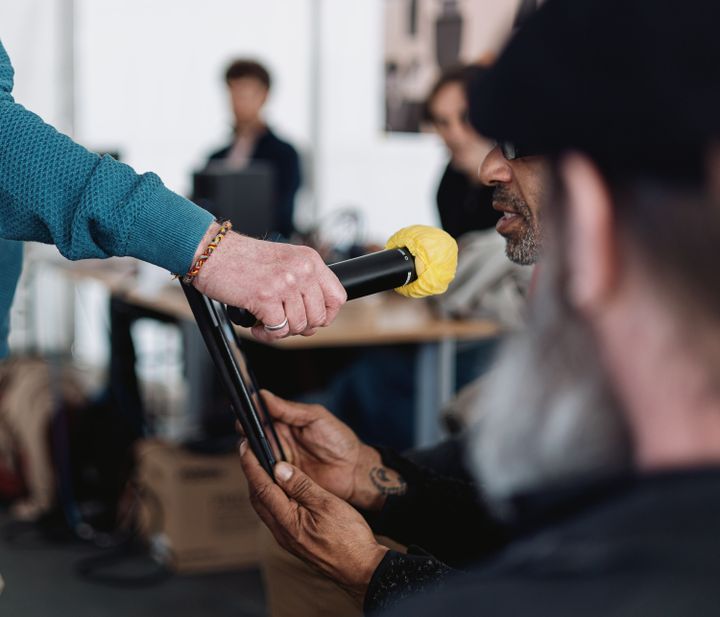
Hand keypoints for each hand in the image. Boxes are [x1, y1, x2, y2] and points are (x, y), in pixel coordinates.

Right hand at [192, 224, 345, 341]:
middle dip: (301, 326)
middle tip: (283, 321)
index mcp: (309, 260)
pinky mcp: (265, 297)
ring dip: (281, 330)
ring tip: (267, 321)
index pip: (338, 297)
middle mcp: (301, 270)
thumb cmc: (243, 259)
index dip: (327, 315)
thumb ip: (304, 284)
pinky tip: (257, 324)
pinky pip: (278, 330)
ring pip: (298, 326)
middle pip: (319, 317)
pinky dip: (266, 334)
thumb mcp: (284, 261)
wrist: (212, 252)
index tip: (314, 319)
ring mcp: (284, 283)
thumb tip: (316, 318)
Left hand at [240, 440, 387, 600]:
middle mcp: (282, 532)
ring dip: (261, 486)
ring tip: (264, 467)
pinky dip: (273, 497)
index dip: (251, 465)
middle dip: (252, 474)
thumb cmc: (349, 538)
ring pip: (266, 508)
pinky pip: (276, 516)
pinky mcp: (295, 542)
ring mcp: (288, 539)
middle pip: (258, 499)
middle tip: (251, 452)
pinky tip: (282, 490)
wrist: (362, 570)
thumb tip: (278, 469)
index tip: (244, 447)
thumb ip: (301, 486)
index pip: (261, 487)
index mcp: (287, 521)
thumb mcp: (327, 504)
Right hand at [257, 391, 405, 510]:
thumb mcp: (316, 418)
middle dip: (247, 436)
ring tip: (250, 454)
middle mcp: (278, 442)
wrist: (354, 472)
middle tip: (245, 436)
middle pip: (253, 438)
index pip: (260, 417)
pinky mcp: (282, 482)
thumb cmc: (339, 441)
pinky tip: (257, 471)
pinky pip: (265, 477)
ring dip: (251, 456)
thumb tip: (263, 395)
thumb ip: (289, 408)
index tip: (242, 413)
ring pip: (255, 458)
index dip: (249, 415)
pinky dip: (259, 474)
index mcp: (285, 423)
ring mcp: (279, 462)